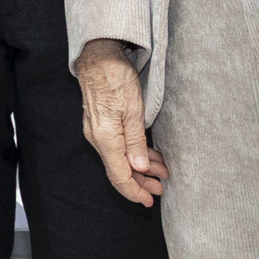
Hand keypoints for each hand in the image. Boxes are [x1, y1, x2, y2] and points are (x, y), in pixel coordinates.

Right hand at [75, 43, 167, 205]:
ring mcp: (98, 131)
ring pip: (120, 158)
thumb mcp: (133, 111)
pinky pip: (118, 146)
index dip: (134, 191)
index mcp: (106, 139)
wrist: (98, 56)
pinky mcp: (101, 124)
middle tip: (161, 188)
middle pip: (119, 170)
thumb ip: (135, 142)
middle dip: (141, 182)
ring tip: (161, 172)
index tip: (149, 201)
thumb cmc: (115, 78)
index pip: (119, 176)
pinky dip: (134, 154)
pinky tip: (148, 155)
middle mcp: (98, 139)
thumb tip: (139, 169)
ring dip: (140, 167)